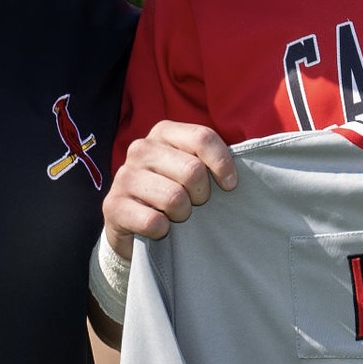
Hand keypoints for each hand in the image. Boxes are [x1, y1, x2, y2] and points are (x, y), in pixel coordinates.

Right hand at [102, 121, 236, 250]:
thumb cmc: (173, 192)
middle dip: (201, 195)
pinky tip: (158, 227)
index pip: (203, 138)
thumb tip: (249, 161)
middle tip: (194, 203)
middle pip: (192, 171)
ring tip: (175, 214)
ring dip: (182, 214)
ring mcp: (124, 176)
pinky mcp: (113, 206)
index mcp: (163, 132)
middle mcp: (141, 148)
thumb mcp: (191, 169)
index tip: (230, 185)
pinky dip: (163, 231)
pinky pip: (154, 222)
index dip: (222, 164)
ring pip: (175, 198)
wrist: (132, 225)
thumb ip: (212, 159)